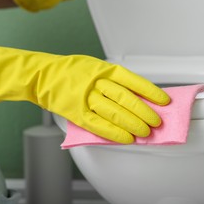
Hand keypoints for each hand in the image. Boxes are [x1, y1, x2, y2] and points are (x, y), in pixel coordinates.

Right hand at [0, 45, 169, 143]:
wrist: (41, 75)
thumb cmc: (70, 70)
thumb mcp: (94, 66)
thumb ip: (113, 78)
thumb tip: (136, 94)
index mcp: (103, 68)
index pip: (133, 80)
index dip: (150, 92)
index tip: (163, 101)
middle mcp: (95, 82)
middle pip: (126, 98)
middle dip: (144, 111)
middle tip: (156, 121)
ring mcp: (85, 98)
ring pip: (114, 112)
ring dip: (132, 124)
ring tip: (145, 132)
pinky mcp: (75, 113)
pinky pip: (98, 125)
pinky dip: (114, 133)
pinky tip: (126, 138)